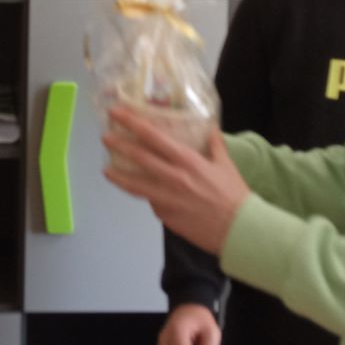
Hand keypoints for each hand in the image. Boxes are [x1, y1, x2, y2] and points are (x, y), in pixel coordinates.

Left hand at [102, 105, 249, 254]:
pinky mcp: (166, 217)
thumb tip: (210, 126)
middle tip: (105, 138)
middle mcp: (173, 178)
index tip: (117, 114)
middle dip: (119, 146)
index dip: (132, 123)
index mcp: (188, 161)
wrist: (239, 230)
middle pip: (139, 158)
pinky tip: (146, 195)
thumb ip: (215, 144)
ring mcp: (167, 200)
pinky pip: (153, 204)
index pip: (154, 137)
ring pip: (135, 186)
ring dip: (118, 176)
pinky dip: (149, 198)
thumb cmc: (234, 195)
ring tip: (106, 171)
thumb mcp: (226, 164)